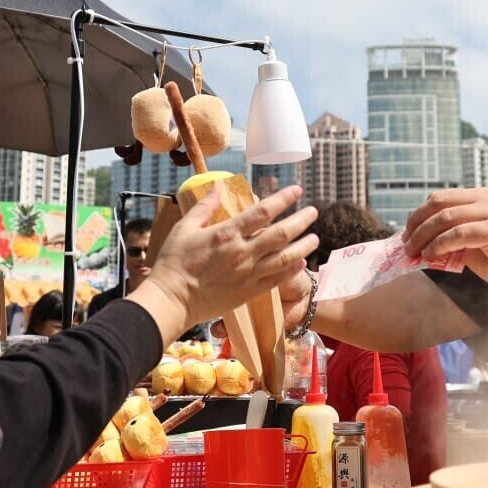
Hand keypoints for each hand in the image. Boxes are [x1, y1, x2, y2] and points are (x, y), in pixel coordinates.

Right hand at [136, 185, 318, 334]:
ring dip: (303, 246)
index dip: (283, 199)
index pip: (262, 212)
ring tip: (315, 237)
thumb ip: (204, 207)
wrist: (172, 300)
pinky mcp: (248, 292)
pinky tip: (302, 262)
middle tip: (313, 211)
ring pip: (285, 258)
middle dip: (300, 220)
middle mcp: (242, 252)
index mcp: (226, 233)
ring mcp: (247, 274)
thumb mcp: (184, 228)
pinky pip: (276, 279)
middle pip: (280, 233)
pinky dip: (291, 269)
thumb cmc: (173, 263)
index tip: (296, 191)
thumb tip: (218, 186)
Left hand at [401, 188, 487, 292]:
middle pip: (439, 204)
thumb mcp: (478, 245)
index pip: (441, 198)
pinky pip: (459, 234)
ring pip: (446, 218)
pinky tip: (430, 256)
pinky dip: (439, 245)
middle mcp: (486, 199)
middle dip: (416, 225)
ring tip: (412, 252)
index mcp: (481, 197)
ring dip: (423, 236)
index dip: (419, 214)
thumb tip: (425, 246)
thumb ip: (457, 240)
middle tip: (405, 244)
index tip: (407, 233)